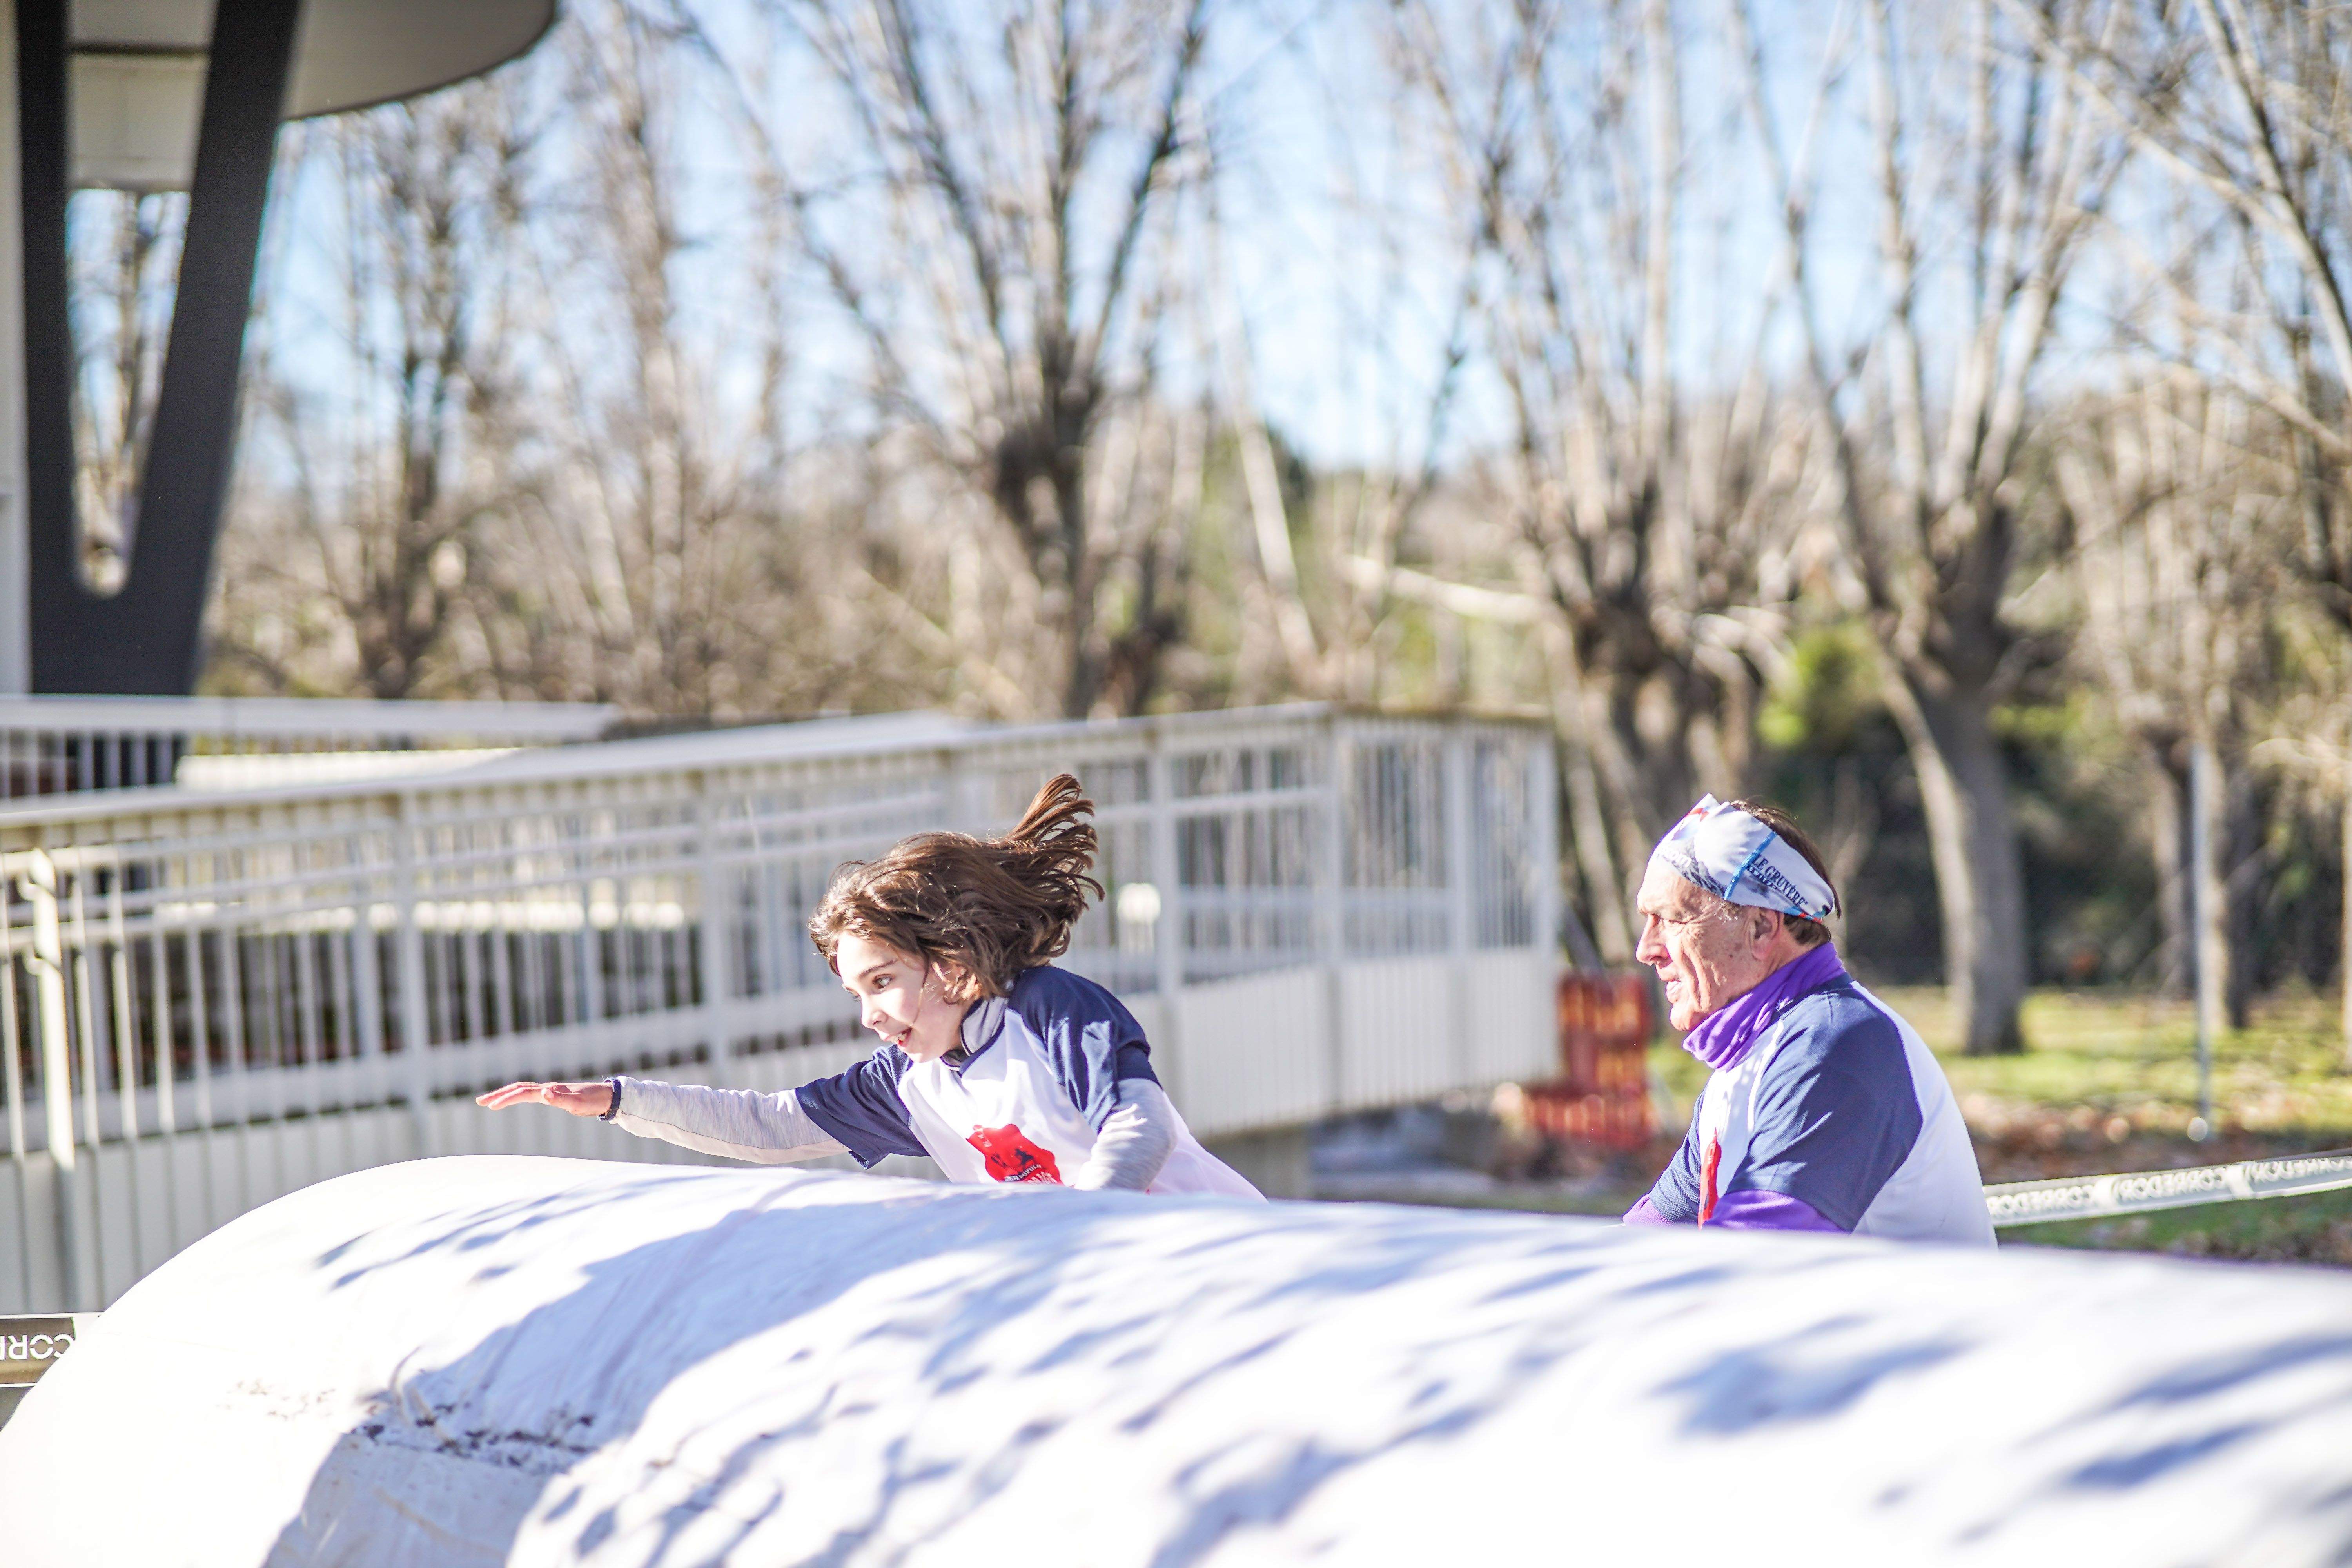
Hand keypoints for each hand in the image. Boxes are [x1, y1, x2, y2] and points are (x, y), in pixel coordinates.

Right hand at [476, 1081, 613, 1117]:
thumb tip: (543, 1093)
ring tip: (491, 1102)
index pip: (521, 1093)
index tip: (489, 1107)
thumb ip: (561, 1099)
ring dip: (506, 1094)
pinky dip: (518, 1095)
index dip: (505, 1099)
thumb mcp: (578, 1104)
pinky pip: (530, 1093)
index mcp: (550, 1090)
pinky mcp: (554, 1094)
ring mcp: (550, 1090)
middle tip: (480, 1101)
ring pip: (523, 1089)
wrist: (607, 1096)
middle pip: (517, 1088)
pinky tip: (516, 1100)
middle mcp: (548, 1088)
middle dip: (498, 1094)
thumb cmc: (593, 1101)